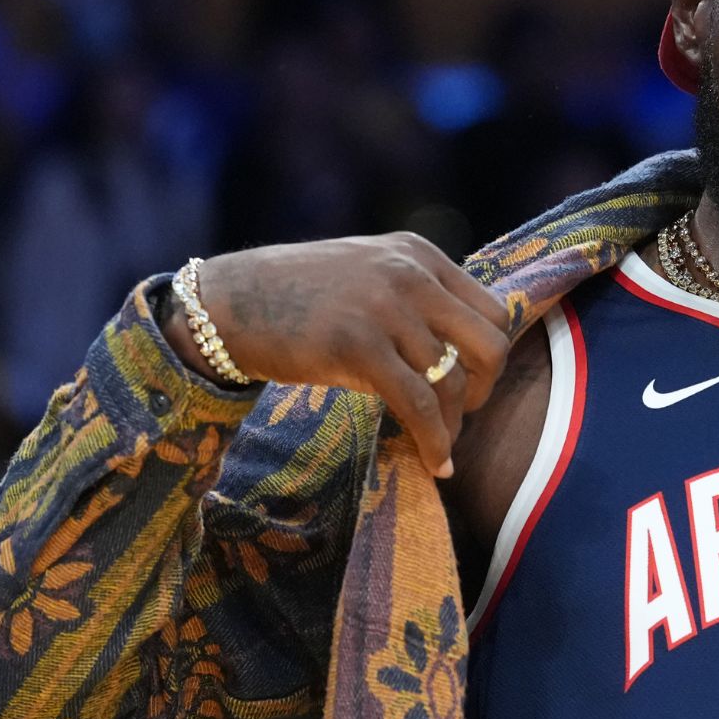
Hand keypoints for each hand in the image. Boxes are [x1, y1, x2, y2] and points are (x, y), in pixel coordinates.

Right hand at [166, 233, 511, 477]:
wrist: (225, 304)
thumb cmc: (296, 297)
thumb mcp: (368, 273)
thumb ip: (414, 295)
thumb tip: (461, 348)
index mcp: (419, 253)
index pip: (493, 310)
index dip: (490, 357)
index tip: (472, 384)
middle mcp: (410, 274)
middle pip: (489, 344)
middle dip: (484, 389)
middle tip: (462, 415)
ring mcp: (385, 307)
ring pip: (453, 381)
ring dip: (454, 426)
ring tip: (440, 448)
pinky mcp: (358, 346)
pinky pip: (419, 405)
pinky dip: (434, 442)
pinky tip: (436, 464)